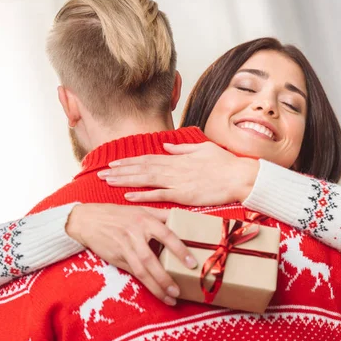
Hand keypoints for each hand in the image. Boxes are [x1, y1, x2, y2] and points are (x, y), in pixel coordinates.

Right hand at [65, 203, 197, 305]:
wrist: (88, 220)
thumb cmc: (119, 214)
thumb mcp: (141, 209)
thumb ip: (162, 215)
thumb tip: (185, 219)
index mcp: (145, 220)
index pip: (166, 235)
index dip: (179, 249)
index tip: (191, 263)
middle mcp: (135, 235)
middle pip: (151, 259)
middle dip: (165, 277)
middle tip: (179, 290)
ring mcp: (125, 248)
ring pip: (141, 271)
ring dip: (156, 286)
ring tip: (171, 298)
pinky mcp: (117, 259)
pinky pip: (133, 273)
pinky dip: (146, 284)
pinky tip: (157, 293)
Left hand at [97, 141, 258, 205]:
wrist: (239, 176)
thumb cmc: (225, 163)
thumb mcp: (203, 148)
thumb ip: (182, 148)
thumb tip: (167, 145)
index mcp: (178, 158)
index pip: (147, 158)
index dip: (129, 161)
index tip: (114, 162)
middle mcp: (174, 168)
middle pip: (141, 168)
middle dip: (120, 170)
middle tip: (101, 173)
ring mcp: (178, 181)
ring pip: (145, 179)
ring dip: (125, 180)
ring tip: (107, 181)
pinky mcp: (184, 195)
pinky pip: (159, 195)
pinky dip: (143, 194)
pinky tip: (128, 195)